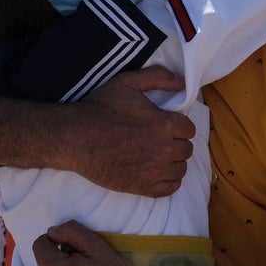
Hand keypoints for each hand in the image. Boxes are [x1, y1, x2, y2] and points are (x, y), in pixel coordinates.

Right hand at [71, 66, 194, 196]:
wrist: (76, 138)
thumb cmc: (100, 109)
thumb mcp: (127, 82)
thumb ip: (157, 77)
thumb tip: (181, 82)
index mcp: (164, 124)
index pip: (189, 129)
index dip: (179, 126)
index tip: (167, 125)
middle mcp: (164, 149)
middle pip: (187, 149)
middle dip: (177, 143)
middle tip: (161, 139)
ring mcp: (154, 170)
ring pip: (181, 169)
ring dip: (174, 161)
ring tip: (159, 155)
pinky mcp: (142, 186)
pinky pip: (171, 188)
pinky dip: (170, 180)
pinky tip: (159, 172)